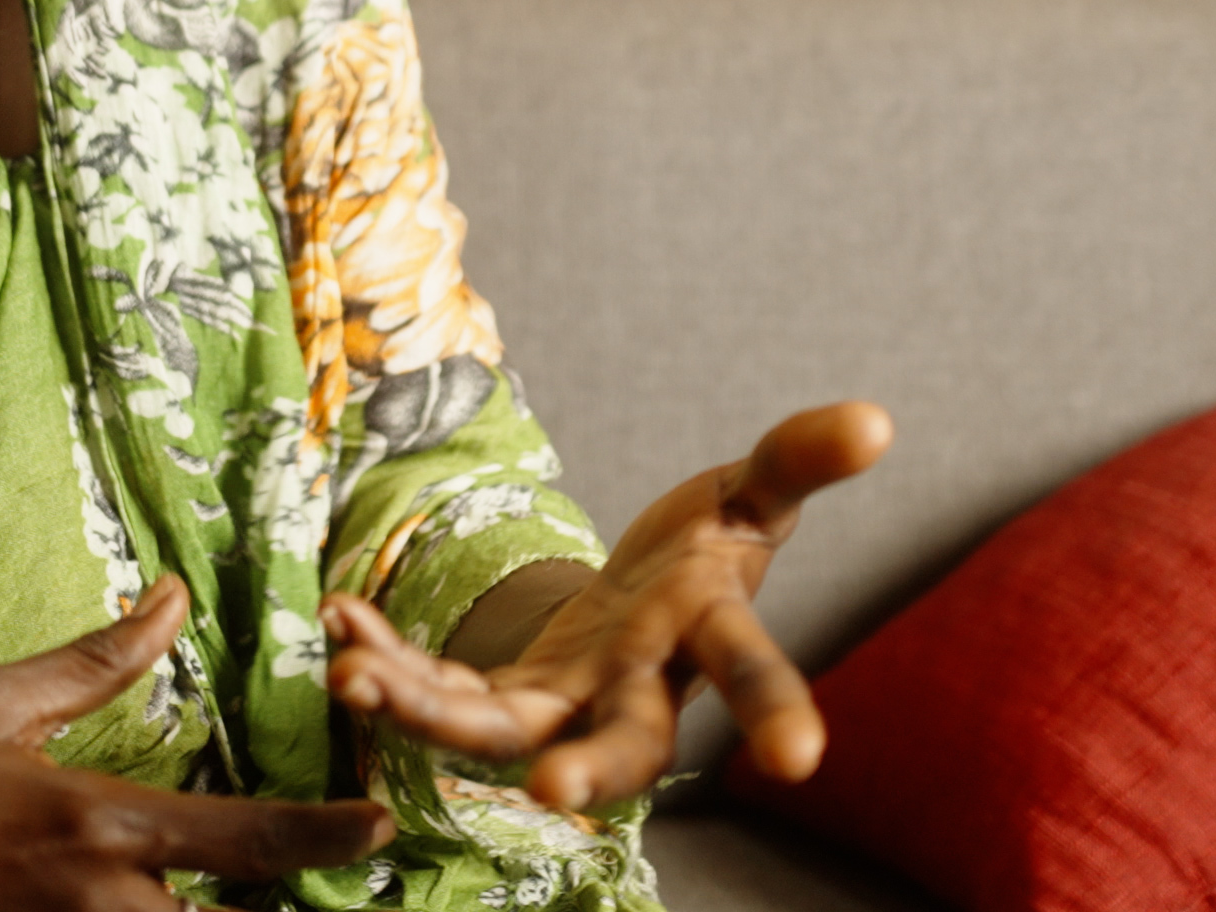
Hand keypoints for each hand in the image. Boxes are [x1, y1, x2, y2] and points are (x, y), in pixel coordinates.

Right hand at [0, 574, 390, 910]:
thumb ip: (98, 660)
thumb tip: (174, 599)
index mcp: (100, 826)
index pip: (247, 840)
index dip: (328, 837)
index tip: (383, 827)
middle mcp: (100, 905)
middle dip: (286, 911)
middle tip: (339, 884)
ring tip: (264, 898)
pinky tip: (163, 911)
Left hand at [319, 401, 891, 814]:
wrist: (650, 594)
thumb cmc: (711, 546)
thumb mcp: (754, 492)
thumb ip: (803, 460)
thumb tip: (877, 420)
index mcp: (708, 636)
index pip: (754, 671)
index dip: (778, 711)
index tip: (802, 763)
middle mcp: (640, 689)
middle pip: (625, 748)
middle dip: (588, 773)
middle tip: (549, 795)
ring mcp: (568, 703)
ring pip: (498, 732)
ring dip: (426, 707)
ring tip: (353, 675)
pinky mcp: (507, 694)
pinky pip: (441, 689)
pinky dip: (389, 655)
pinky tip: (338, 621)